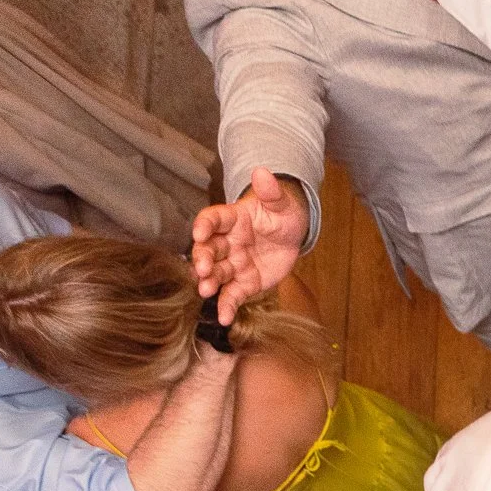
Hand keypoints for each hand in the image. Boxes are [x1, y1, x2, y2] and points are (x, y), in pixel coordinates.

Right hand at [190, 168, 308, 323]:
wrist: (292, 234)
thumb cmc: (282, 213)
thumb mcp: (281, 202)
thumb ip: (271, 192)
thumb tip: (263, 172)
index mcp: (232, 218)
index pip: (213, 219)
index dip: (204, 226)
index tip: (199, 233)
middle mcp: (228, 241)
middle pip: (210, 249)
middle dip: (203, 259)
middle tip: (202, 269)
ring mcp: (234, 263)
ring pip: (217, 273)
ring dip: (210, 282)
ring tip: (205, 291)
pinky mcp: (244, 282)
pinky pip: (232, 294)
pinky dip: (227, 306)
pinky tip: (224, 319)